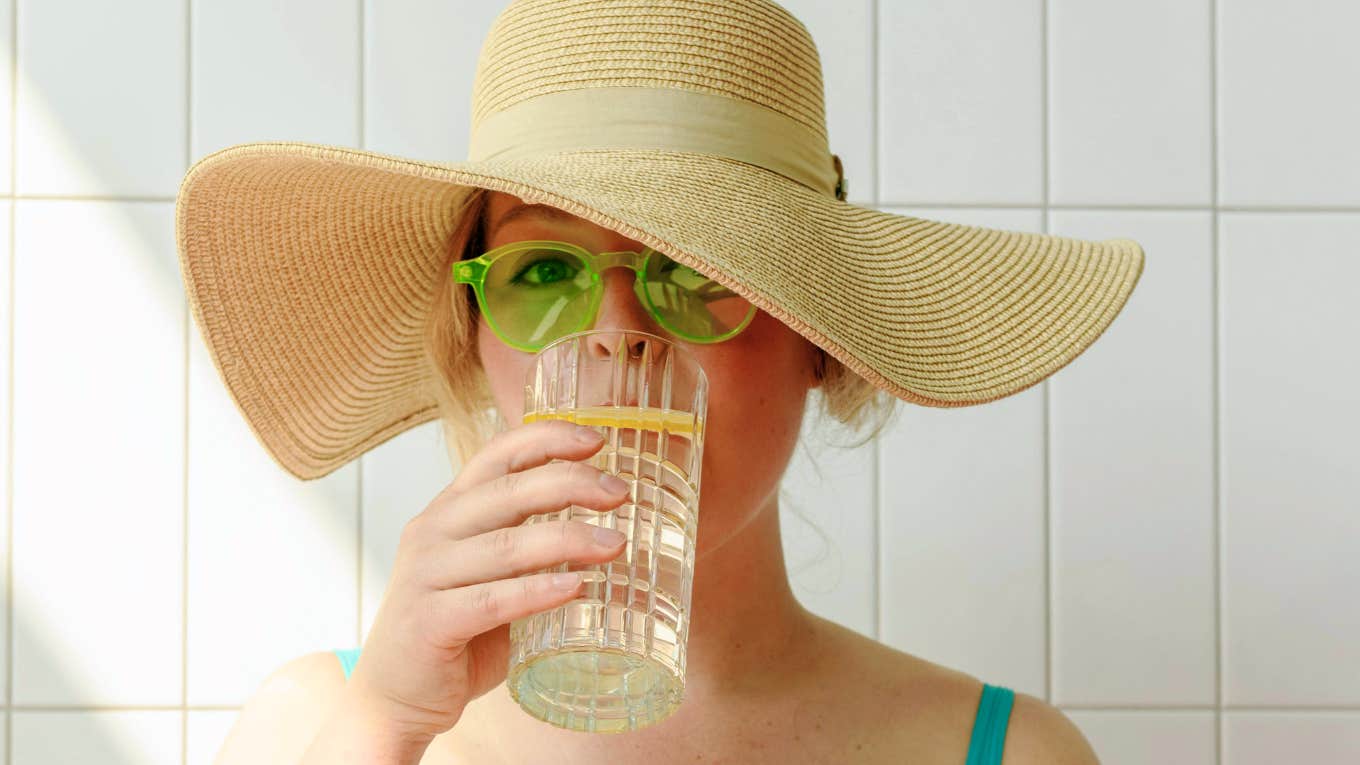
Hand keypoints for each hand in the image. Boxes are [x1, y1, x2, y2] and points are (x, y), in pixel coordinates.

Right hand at [346, 419, 630, 741]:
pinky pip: (493, 600)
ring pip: (507, 544)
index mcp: (449, 510)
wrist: (395, 699)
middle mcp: (432, 531)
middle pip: (509, 490)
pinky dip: (538, 591)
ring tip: (616, 544)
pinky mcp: (428, 622)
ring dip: (568, 539)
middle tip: (620, 492)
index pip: (497, 454)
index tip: (596, 440)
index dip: (546, 439)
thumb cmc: (455, 634)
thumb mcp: (492, 576)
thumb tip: (606, 531)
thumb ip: (531, 550)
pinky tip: (577, 588)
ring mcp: (425, 575)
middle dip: (571, 483)